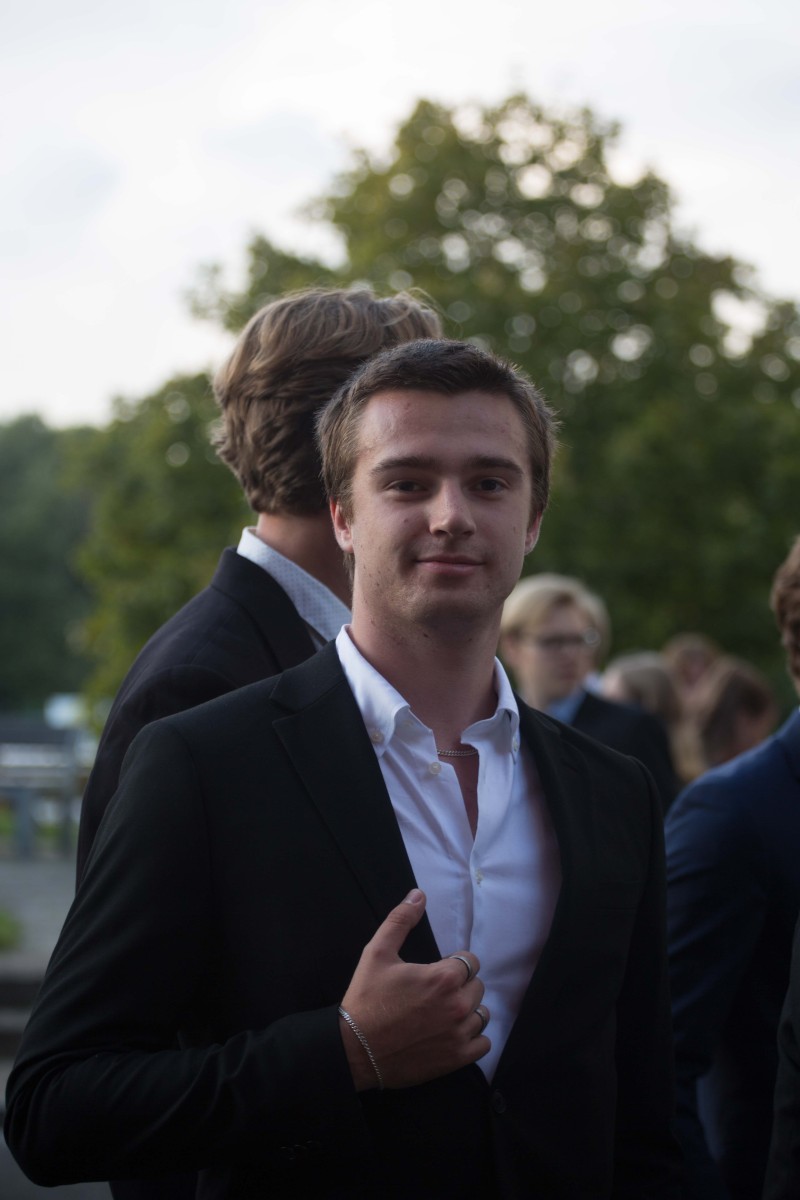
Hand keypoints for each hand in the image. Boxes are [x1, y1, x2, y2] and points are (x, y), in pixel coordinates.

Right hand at [339, 889, 489, 1089]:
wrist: (354, 1050)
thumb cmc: (366, 999)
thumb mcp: (377, 952)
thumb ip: (400, 920)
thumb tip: (419, 895)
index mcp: (444, 978)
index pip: (470, 961)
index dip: (455, 963)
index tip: (438, 970)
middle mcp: (458, 1006)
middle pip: (478, 986)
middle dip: (461, 985)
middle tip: (436, 991)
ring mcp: (459, 1035)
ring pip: (482, 1014)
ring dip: (468, 1010)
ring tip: (444, 1012)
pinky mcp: (456, 1058)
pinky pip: (483, 1044)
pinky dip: (472, 1038)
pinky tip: (452, 1033)